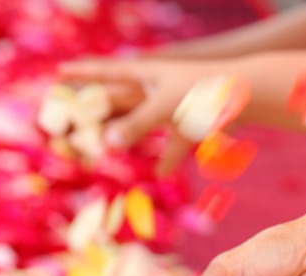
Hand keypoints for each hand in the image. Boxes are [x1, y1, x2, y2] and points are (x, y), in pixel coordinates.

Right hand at [59, 57, 220, 171]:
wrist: (247, 93)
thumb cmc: (203, 91)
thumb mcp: (164, 107)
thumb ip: (136, 126)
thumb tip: (107, 143)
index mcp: (144, 74)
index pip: (104, 72)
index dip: (81, 73)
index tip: (58, 72)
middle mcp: (155, 88)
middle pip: (119, 99)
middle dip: (98, 107)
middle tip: (72, 114)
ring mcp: (174, 106)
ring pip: (143, 121)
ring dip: (128, 132)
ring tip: (110, 143)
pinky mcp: (193, 124)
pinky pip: (174, 144)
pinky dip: (168, 158)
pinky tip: (161, 173)